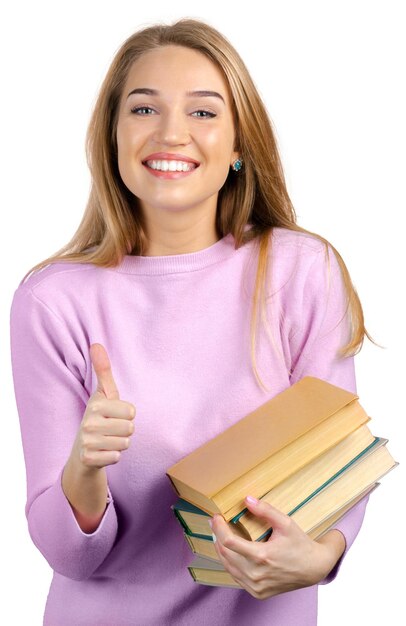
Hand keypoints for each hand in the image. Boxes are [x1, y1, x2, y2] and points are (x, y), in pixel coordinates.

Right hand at [70, 343, 135, 469]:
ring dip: (119, 443)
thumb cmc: (99, 417)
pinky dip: (113, 456)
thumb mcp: (103, 394)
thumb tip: (96, 344)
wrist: (82, 450)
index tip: (113, 414)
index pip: (132, 411)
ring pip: (125, 443)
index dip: (127, 414)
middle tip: (111, 429)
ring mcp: (87, 442)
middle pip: (130, 428)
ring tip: (107, 439)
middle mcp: (88, 422)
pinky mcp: (88, 459)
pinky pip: (116, 457)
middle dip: (124, 430)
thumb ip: (103, 370)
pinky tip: (103, 452)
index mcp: (96, 404)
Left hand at [209, 496, 336, 599]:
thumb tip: (247, 499)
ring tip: (219, 535)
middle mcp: (256, 574)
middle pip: (225, 554)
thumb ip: (265, 510)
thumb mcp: (285, 523)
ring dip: (221, 550)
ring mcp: (255, 586)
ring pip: (228, 566)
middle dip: (217, 536)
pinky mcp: (257, 593)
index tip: (216, 517)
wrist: (313, 569)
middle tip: (215, 523)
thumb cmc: (299, 544)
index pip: (229, 542)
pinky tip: (231, 552)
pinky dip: (230, 563)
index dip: (219, 528)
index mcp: (261, 556)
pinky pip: (236, 576)